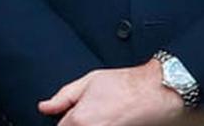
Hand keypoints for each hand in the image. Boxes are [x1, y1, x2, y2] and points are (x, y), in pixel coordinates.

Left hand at [38, 60, 182, 124]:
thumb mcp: (89, 82)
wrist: (158, 93)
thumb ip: (63, 97)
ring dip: (91, 125)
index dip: (63, 121)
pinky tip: (110, 120)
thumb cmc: (126, 85)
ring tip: (103, 116)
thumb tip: (45, 107)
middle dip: (74, 124)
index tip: (71, 116)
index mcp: (79, 120)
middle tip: (90, 115)